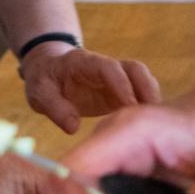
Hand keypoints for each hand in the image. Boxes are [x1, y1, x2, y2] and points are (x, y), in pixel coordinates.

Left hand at [20, 44, 159, 133]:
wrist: (48, 73)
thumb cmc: (44, 80)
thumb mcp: (40, 92)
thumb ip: (55, 108)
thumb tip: (73, 128)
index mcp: (85, 62)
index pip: (110, 68)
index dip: (122, 85)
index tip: (130, 106)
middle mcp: (105, 68)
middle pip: (135, 70)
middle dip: (147, 90)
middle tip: (152, 117)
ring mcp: (114, 81)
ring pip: (141, 82)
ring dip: (150, 101)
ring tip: (154, 127)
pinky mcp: (118, 95)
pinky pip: (137, 99)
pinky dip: (144, 112)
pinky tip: (147, 131)